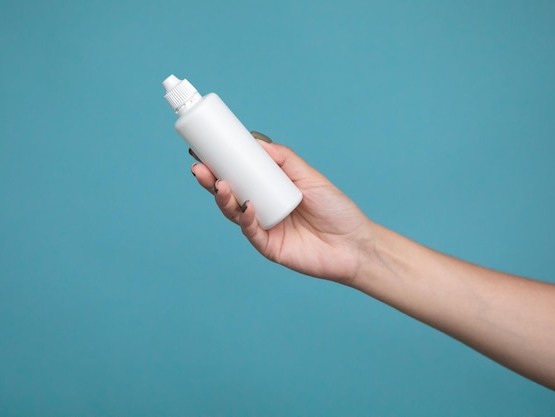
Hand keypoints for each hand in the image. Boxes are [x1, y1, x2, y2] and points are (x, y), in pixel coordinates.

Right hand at [190, 135, 374, 284]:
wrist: (355, 243)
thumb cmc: (335, 210)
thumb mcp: (309, 176)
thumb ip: (284, 159)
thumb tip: (256, 142)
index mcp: (269, 191)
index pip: (238, 176)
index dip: (220, 165)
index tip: (204, 150)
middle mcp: (262, 209)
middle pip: (229, 193)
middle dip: (211, 180)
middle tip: (199, 166)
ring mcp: (264, 228)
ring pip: (234, 213)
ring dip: (223, 198)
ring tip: (219, 184)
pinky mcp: (269, 247)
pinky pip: (251, 232)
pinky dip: (246, 219)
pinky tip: (246, 207)